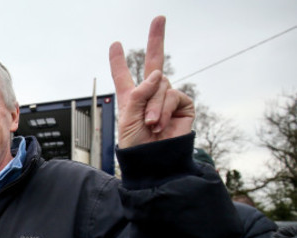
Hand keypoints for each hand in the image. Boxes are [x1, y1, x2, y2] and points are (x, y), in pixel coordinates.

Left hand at [109, 16, 193, 147]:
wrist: (152, 161)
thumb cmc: (135, 144)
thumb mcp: (127, 118)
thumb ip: (139, 93)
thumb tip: (158, 74)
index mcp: (131, 98)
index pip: (124, 76)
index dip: (119, 61)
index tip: (115, 44)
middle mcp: (150, 95)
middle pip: (155, 62)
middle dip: (156, 39)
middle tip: (159, 18)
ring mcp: (167, 98)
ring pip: (161, 85)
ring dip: (153, 106)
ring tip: (149, 124)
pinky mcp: (182, 105)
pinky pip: (172, 95)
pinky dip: (164, 109)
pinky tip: (160, 124)